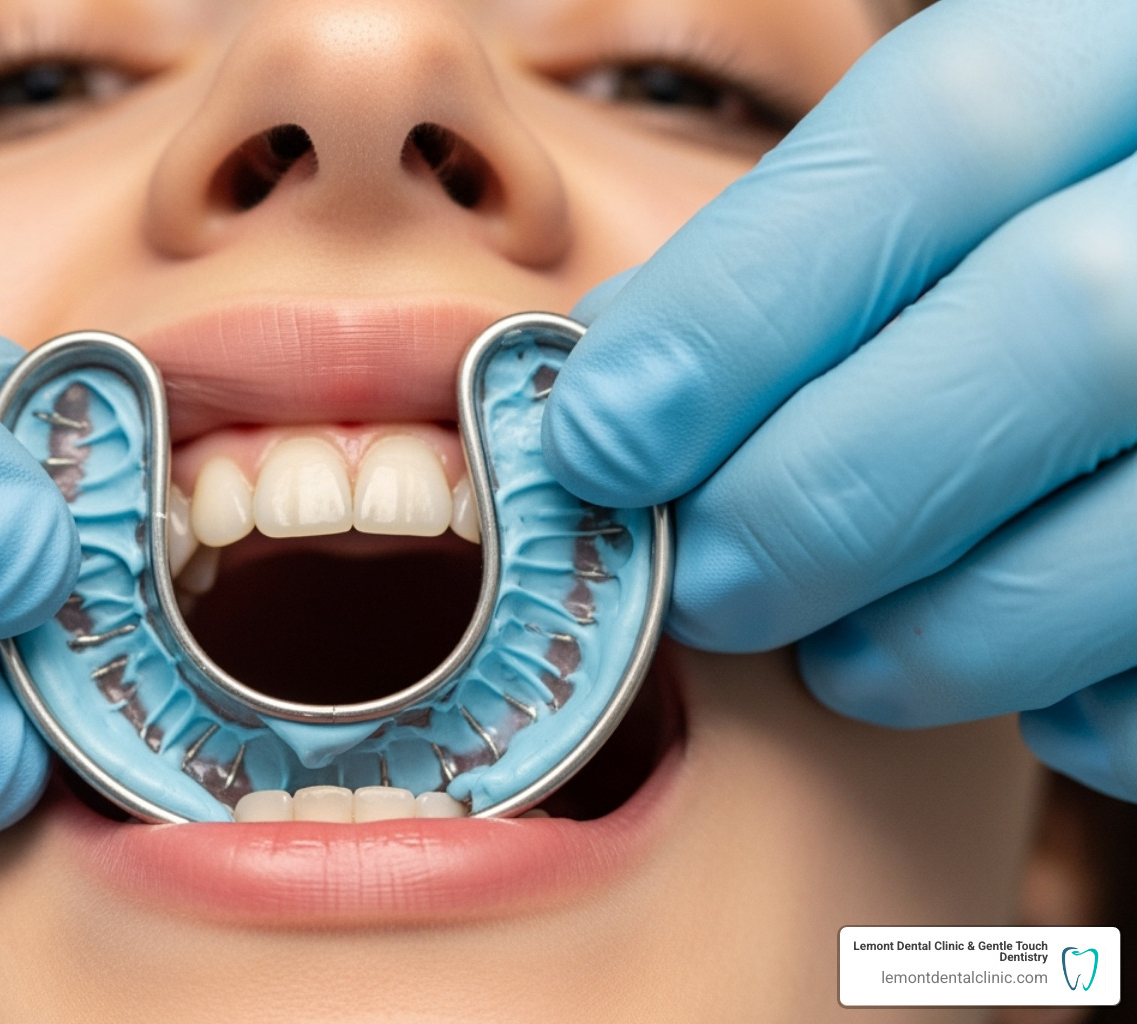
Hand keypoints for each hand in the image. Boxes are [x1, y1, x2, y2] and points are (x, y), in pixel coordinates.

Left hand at [542, 0, 1136, 797]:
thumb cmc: (1051, 239)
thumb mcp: (961, 185)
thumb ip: (808, 252)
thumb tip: (617, 377)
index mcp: (1131, 57)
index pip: (944, 123)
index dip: (744, 299)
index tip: (602, 436)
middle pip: (1051, 323)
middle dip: (822, 491)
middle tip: (701, 588)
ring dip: (940, 626)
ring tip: (837, 662)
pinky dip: (1074, 694)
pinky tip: (1013, 685)